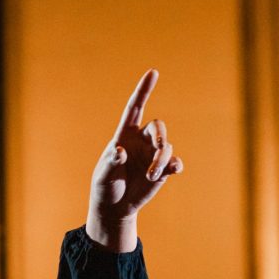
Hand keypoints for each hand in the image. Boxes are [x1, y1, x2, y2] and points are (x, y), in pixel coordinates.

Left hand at [86, 69, 182, 251]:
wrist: (115, 206)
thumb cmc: (105, 186)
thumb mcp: (103, 175)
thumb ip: (111, 161)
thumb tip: (120, 151)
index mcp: (125, 134)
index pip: (135, 107)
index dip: (144, 90)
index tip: (153, 72)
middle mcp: (141, 141)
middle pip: (158, 127)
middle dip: (160, 136)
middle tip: (159, 148)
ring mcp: (153, 155)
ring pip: (166, 147)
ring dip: (161, 160)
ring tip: (151, 176)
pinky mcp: (162, 170)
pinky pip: (174, 162)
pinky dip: (175, 165)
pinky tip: (173, 170)